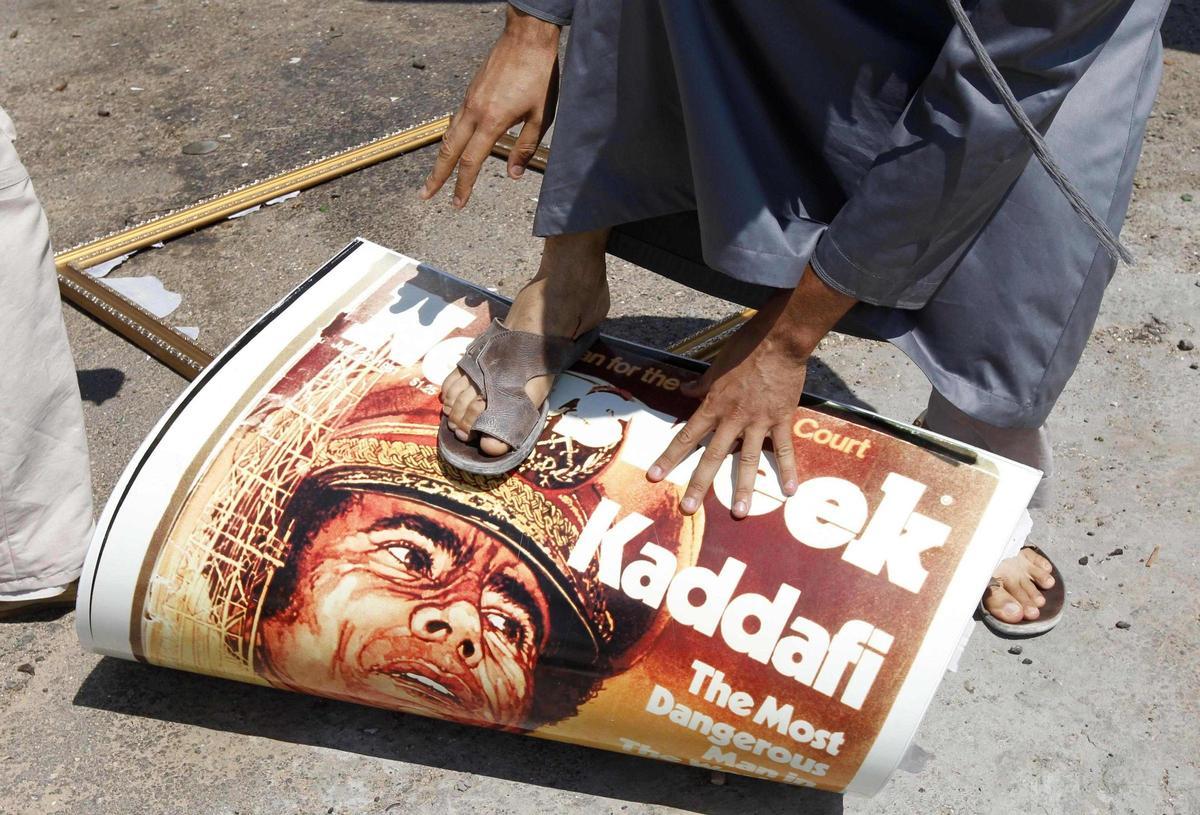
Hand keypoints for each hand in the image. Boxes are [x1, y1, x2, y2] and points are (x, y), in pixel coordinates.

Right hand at [419, 6, 560, 207]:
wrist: (526, 37)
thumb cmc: (539, 75)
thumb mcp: (542, 116)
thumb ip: (526, 147)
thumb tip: (513, 175)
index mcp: (491, 120)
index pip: (471, 162)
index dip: (463, 186)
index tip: (457, 203)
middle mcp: (474, 111)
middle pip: (448, 151)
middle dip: (436, 176)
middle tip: (425, 196)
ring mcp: (469, 100)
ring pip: (448, 135)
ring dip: (440, 158)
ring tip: (434, 177)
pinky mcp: (471, 92)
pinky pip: (455, 120)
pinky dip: (450, 139)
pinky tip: (452, 148)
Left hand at [647, 266, 856, 517]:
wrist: (779, 340)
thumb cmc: (745, 347)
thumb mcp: (716, 364)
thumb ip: (702, 382)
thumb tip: (684, 389)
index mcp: (714, 405)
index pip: (686, 436)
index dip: (669, 457)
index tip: (655, 476)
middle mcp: (733, 419)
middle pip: (712, 456)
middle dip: (698, 484)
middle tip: (688, 509)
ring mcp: (758, 422)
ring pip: (748, 460)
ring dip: (743, 488)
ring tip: (739, 513)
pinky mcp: (781, 419)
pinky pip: (784, 449)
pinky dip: (788, 469)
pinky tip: (789, 490)